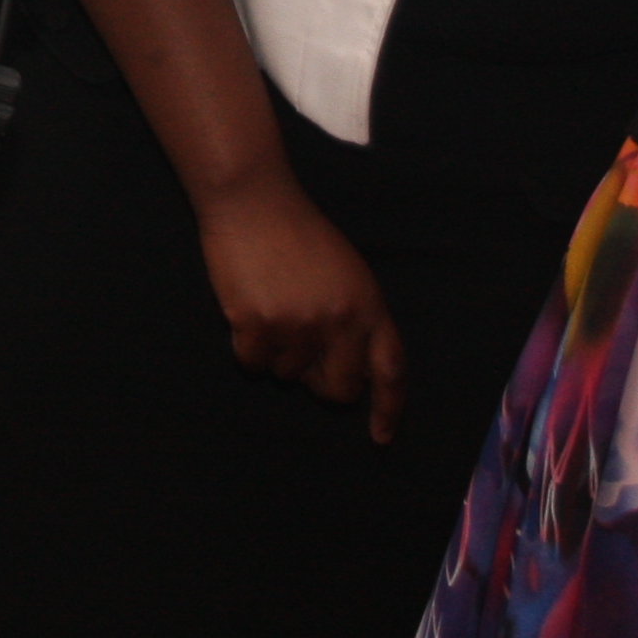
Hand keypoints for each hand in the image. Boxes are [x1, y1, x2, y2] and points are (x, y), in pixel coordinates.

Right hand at [191, 173, 407, 442]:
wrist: (253, 201)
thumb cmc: (298, 233)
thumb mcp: (346, 272)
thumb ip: (355, 318)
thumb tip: (350, 374)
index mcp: (368, 304)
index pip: (391, 369)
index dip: (388, 408)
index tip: (380, 436)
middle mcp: (339, 320)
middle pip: (338, 390)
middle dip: (319, 381)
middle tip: (300, 349)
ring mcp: (298, 325)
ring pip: (288, 377)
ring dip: (277, 354)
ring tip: (271, 305)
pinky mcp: (258, 326)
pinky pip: (253, 365)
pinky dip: (247, 346)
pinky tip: (247, 308)